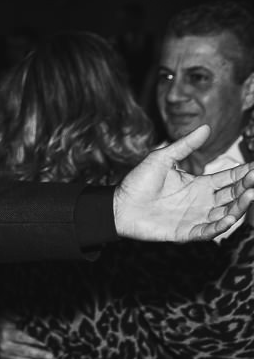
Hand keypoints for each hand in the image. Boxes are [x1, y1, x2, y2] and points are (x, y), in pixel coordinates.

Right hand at [0, 317, 52, 358]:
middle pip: (24, 351)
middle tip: (50, 356)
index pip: (23, 338)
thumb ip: (20, 318)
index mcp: (6, 333)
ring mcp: (3, 354)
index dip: (35, 341)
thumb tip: (34, 321)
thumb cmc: (3, 321)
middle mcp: (4, 345)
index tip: (46, 344)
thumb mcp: (9, 315)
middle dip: (38, 354)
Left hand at [115, 124, 253, 241]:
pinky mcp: (184, 232)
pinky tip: (230, 217)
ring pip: (225, 214)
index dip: (245, 174)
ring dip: (239, 207)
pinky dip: (219, 226)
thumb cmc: (137, 182)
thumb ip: (185, 145)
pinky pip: (207, 232)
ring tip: (250, 195)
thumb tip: (205, 127)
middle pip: (233, 196)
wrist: (117, 205)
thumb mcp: (162, 158)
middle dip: (247, 189)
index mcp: (200, 184)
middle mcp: (202, 202)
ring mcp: (194, 217)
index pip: (230, 179)